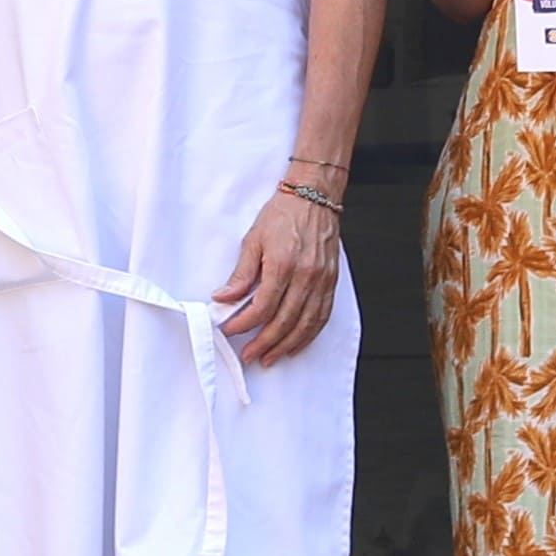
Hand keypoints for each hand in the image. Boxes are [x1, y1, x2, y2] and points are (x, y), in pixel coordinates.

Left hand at [215, 187, 342, 367]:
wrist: (314, 198)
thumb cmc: (283, 215)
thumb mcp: (253, 239)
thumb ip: (241, 273)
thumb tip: (224, 297)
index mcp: (283, 264)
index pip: (262, 306)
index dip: (244, 323)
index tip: (230, 330)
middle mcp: (306, 277)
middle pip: (284, 321)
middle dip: (265, 343)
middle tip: (249, 355)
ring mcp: (322, 282)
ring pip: (305, 325)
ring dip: (287, 346)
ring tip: (270, 357)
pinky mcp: (331, 283)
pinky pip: (322, 317)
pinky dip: (308, 335)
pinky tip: (296, 344)